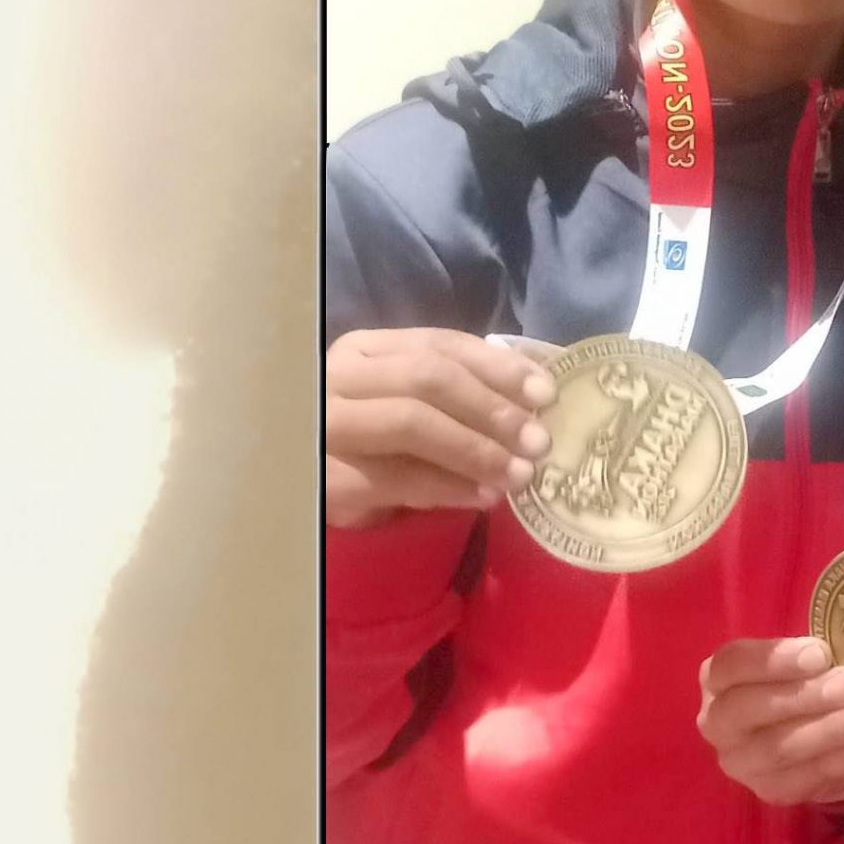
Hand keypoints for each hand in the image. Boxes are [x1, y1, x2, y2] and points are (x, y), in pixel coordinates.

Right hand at [325, 327, 555, 528]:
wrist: (296, 491)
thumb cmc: (362, 446)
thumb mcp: (398, 406)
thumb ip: (450, 396)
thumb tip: (534, 402)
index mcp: (364, 349)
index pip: (440, 344)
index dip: (499, 366)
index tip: (546, 393)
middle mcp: (339, 375)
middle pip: (429, 379)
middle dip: (493, 409)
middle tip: (539, 442)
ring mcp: (325, 424)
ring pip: (412, 422)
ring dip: (476, 449)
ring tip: (520, 475)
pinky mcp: (323, 475)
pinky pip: (395, 477)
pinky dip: (447, 487)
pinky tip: (482, 498)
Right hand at [697, 637, 843, 808]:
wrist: (814, 734)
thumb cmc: (805, 680)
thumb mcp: (804, 659)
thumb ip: (816, 652)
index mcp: (720, 678)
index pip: (732, 665)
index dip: (773, 659)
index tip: (820, 654)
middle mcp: (719, 723)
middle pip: (750, 710)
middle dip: (805, 696)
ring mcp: (743, 763)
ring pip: (780, 749)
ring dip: (833, 731)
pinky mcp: (772, 791)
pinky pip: (807, 780)